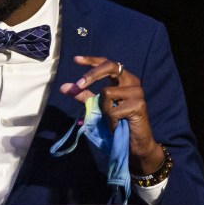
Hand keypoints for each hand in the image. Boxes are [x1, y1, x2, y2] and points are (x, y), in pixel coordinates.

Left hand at [60, 55, 163, 174]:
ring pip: (107, 92)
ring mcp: (137, 92)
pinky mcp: (139, 105)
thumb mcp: (97, 106)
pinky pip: (113, 109)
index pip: (107, 63)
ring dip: (104, 109)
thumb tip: (64, 87)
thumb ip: (83, 95)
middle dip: (92, 75)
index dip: (92, 60)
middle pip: (110, 66)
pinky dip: (110, 120)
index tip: (75, 60)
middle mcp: (132, 81)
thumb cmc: (116, 123)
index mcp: (122, 79)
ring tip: (112, 120)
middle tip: (79, 85)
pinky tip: (118, 125)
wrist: (133, 144)